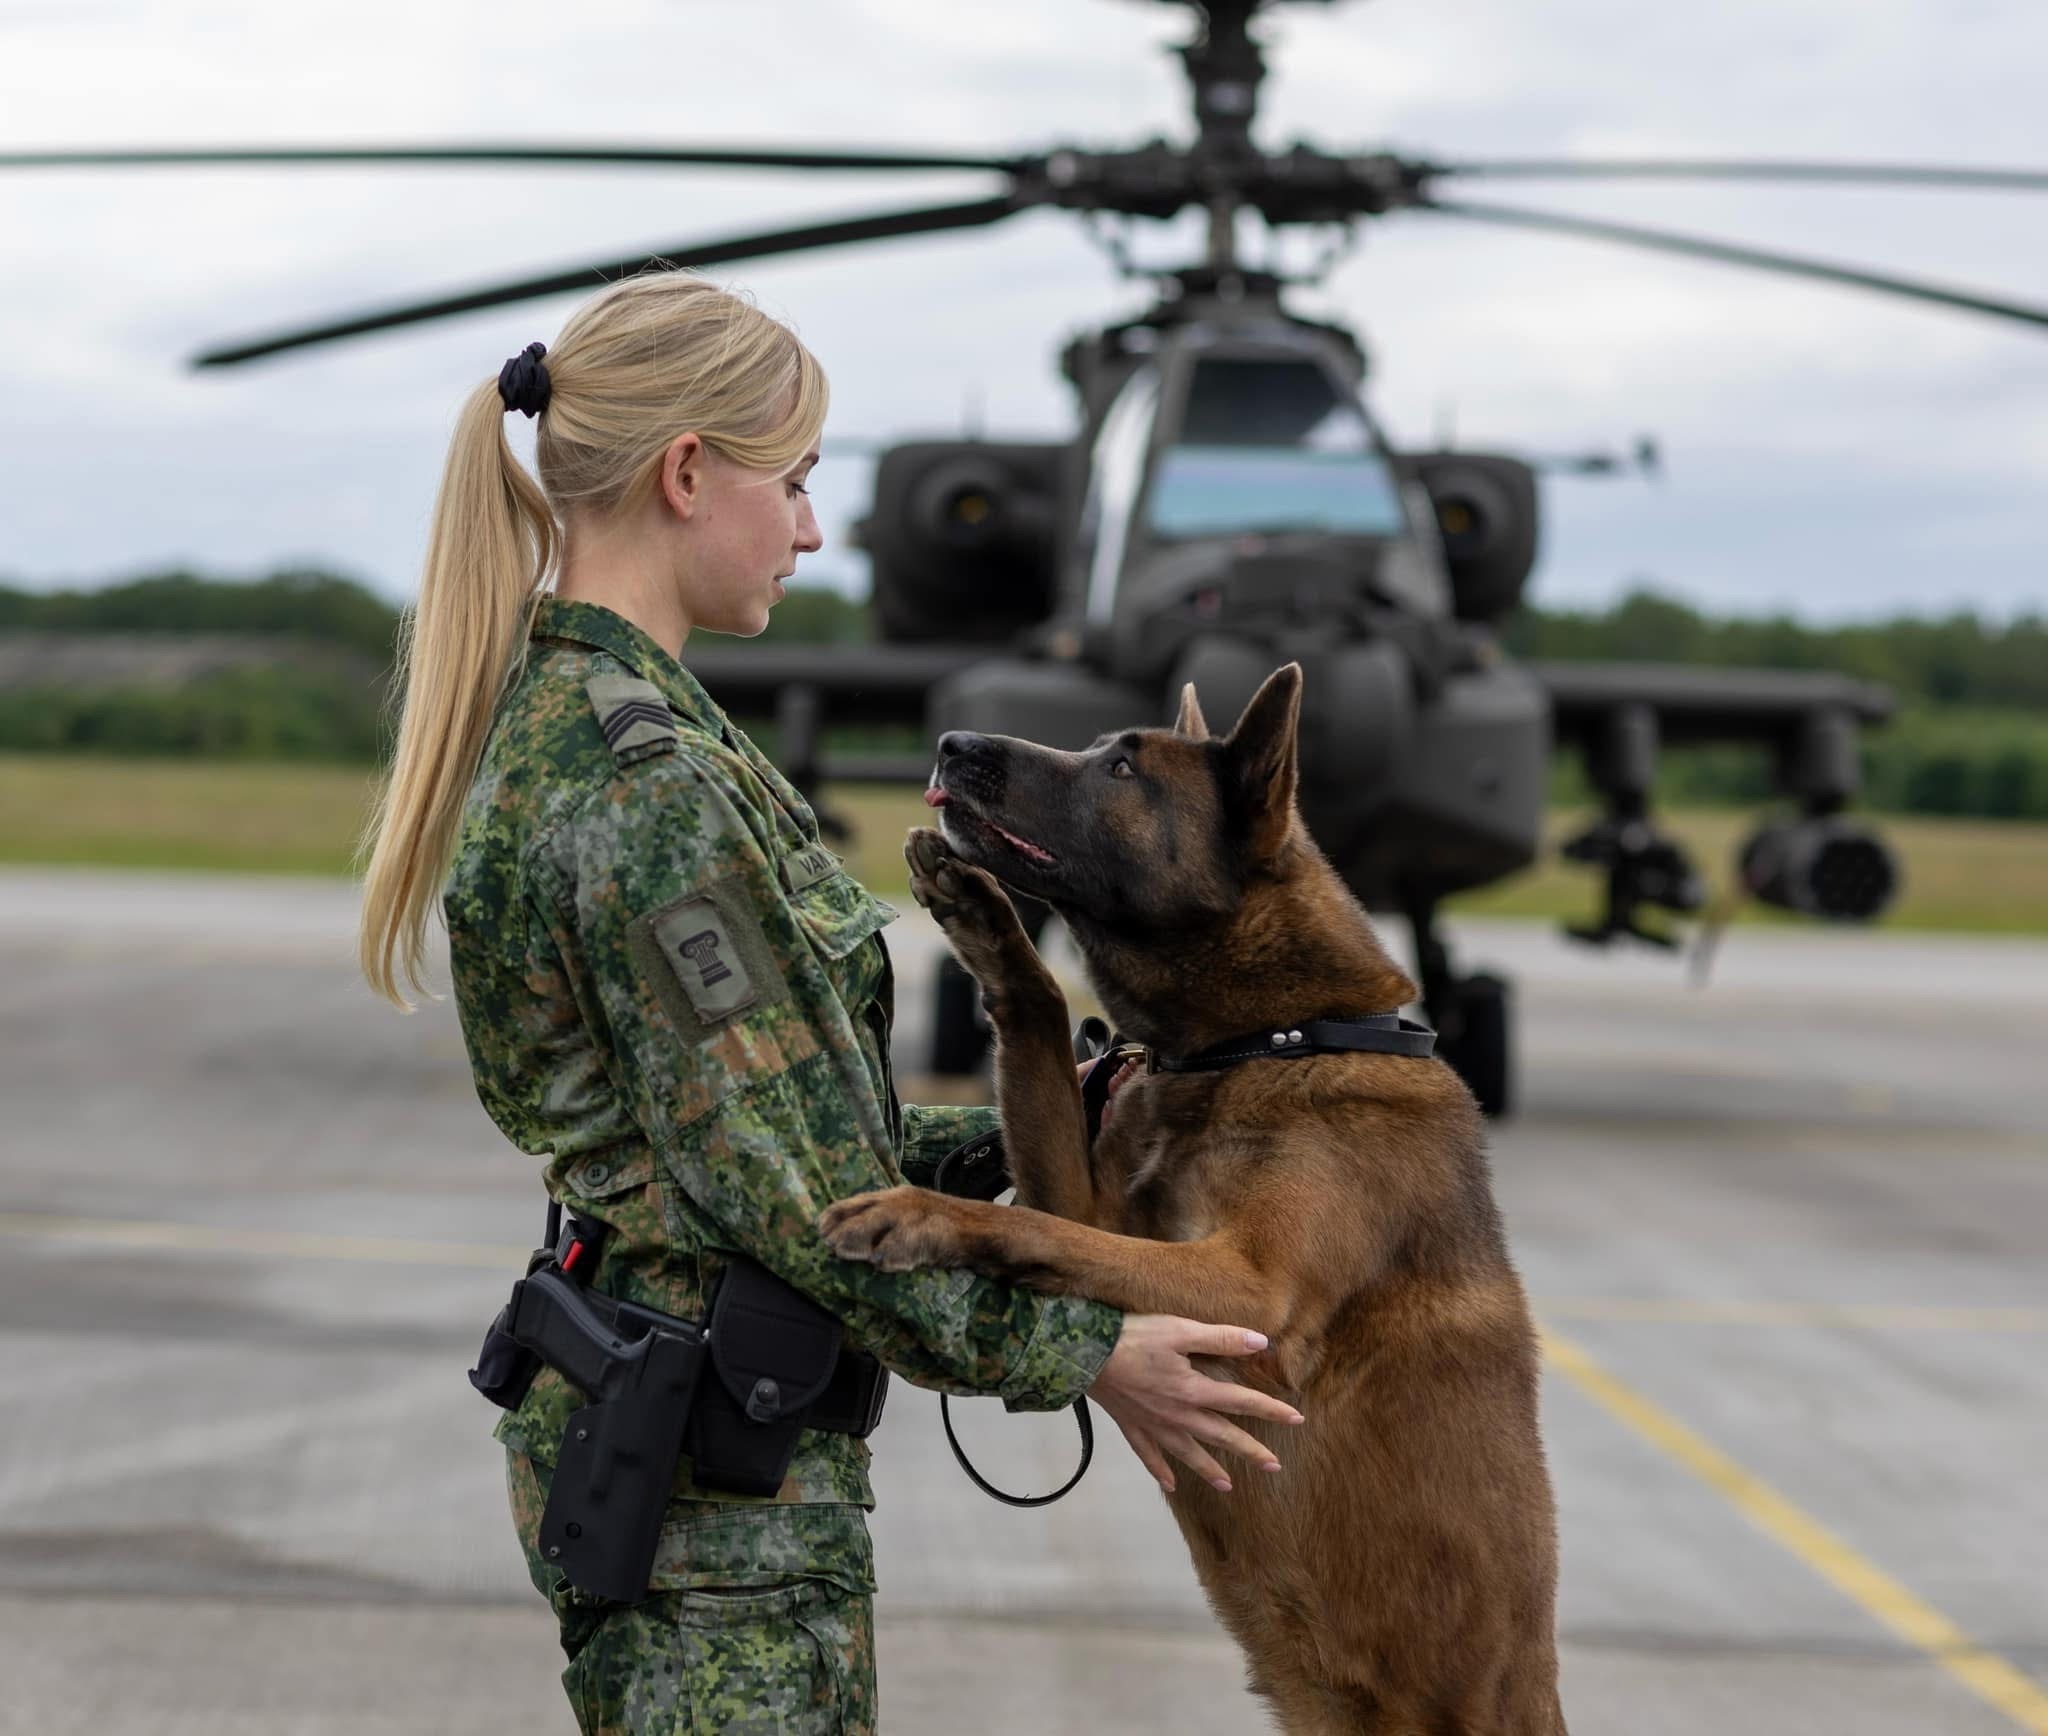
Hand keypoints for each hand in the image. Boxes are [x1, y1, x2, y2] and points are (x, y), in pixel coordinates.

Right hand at [1087, 1314, 1303, 1494]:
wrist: (1085, 1356)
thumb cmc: (1135, 1337)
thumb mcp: (1180, 1330)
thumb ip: (1220, 1338)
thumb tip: (1261, 1342)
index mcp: (1194, 1390)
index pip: (1241, 1402)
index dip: (1271, 1410)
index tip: (1297, 1419)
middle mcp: (1178, 1415)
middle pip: (1221, 1436)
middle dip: (1249, 1451)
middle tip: (1274, 1467)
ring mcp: (1154, 1425)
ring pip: (1188, 1453)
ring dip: (1210, 1469)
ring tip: (1228, 1486)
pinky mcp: (1131, 1426)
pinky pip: (1149, 1456)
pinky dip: (1160, 1471)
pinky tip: (1169, 1486)